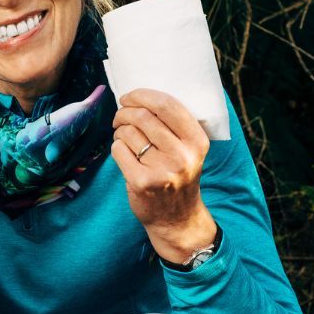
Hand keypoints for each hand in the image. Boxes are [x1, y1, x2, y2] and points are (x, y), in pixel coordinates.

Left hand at [109, 89, 216, 264]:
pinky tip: (124, 154)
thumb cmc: (178, 176)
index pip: (167, 105)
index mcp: (197, 141)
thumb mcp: (189, 150)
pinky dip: (116, 147)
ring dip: (120, 130)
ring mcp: (162, 170)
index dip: (143, 95)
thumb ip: (174, 126)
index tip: (129, 96)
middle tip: (120, 116)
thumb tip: (140, 96)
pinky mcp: (141, 182)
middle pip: (143, 116)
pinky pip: (118, 150)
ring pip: (128, 132)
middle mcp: (182, 155)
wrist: (177, 218)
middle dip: (124, 111)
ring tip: (125, 137)